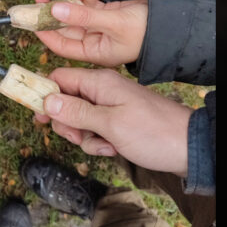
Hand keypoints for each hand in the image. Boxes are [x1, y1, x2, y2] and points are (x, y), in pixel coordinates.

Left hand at [32, 0, 147, 66]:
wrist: (171, 21)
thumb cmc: (145, 30)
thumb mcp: (113, 23)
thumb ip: (83, 16)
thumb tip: (53, 9)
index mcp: (92, 52)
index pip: (60, 43)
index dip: (44, 29)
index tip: (31, 13)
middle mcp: (93, 41)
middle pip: (64, 24)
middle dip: (54, 7)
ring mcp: (99, 27)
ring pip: (77, 11)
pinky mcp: (107, 15)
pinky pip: (90, 3)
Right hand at [41, 68, 190, 175]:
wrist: (187, 147)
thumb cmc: (152, 132)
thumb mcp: (110, 123)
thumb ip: (77, 111)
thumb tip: (47, 100)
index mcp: (100, 82)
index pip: (60, 77)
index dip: (45, 96)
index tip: (39, 118)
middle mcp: (104, 90)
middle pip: (66, 101)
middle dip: (67, 124)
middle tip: (79, 137)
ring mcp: (111, 106)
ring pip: (80, 120)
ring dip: (85, 137)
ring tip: (105, 144)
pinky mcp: (118, 122)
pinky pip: (96, 131)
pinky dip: (99, 142)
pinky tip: (114, 148)